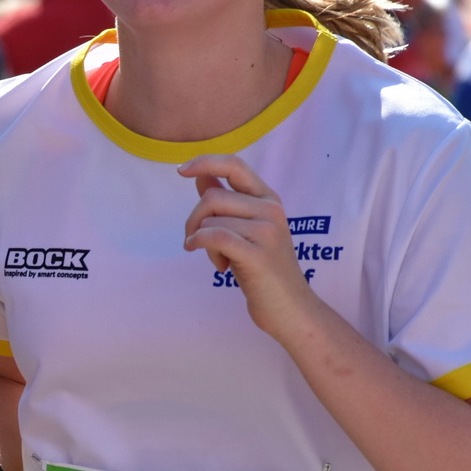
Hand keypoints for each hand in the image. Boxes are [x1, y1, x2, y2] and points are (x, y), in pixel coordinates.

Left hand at [180, 153, 313, 336]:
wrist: (290, 308)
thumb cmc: (263, 270)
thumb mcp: (245, 230)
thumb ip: (225, 203)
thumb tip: (200, 176)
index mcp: (268, 199)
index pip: (234, 165)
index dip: (205, 162)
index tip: (181, 170)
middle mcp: (271, 210)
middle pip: (212, 197)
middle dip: (194, 220)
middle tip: (195, 242)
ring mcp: (267, 231)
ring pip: (211, 220)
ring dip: (202, 242)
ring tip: (218, 260)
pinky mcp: (258, 254)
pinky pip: (215, 237)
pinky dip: (199, 244)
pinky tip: (203, 256)